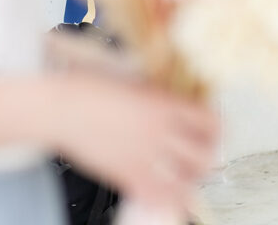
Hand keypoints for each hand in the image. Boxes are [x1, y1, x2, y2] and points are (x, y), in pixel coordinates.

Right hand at [51, 72, 217, 212]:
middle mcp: (160, 132)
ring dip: (191, 177)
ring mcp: (145, 157)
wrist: (60, 107)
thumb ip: (157, 94)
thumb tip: (174, 100)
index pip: (210, 121)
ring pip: (189, 181)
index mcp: (163, 104)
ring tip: (186, 172)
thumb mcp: (132, 80)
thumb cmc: (88, 86)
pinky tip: (164, 190)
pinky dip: (167, 196)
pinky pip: (160, 197)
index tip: (212, 127)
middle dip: (209, 155)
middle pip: (206, 155)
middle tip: (203, 152)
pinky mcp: (127, 176)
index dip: (216, 126)